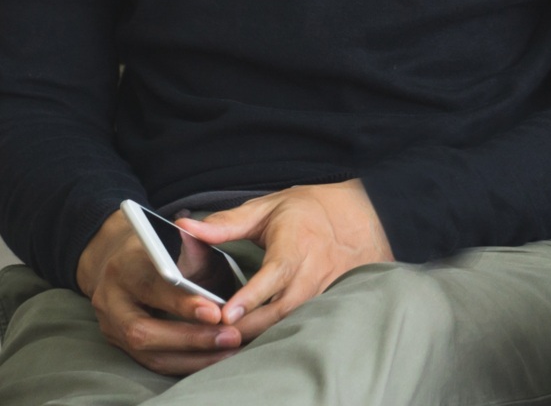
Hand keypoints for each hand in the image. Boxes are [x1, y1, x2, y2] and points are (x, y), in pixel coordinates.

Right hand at [76, 207, 240, 375]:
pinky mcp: (120, 345)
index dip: (182, 303)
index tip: (215, 312)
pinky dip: (187, 364)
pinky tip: (216, 358)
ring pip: (149, 355)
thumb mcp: (173, 238)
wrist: (119, 262)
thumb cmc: (157, 248)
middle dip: (191, 338)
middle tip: (232, 336)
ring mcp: (111, 328)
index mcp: (123, 267)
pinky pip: (154, 363)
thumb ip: (195, 248)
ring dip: (194, 358)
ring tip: (231, 351)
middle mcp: (110, 302)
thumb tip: (222, 254)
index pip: (151, 288)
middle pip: (143, 332)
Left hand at [177, 181, 390, 340]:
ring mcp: (327, 288)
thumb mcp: (268, 208)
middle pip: (281, 309)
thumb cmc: (310, 210)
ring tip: (231, 342)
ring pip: (293, 321)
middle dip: (248, 326)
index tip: (225, 313)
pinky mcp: (332, 300)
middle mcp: (315, 269)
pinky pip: (305, 322)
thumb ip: (226, 223)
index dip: (250, 296)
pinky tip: (259, 339)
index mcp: (298, 242)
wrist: (366, 213)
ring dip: (263, 334)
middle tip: (217, 335)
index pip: (274, 273)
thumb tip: (185, 229)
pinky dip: (281, 333)